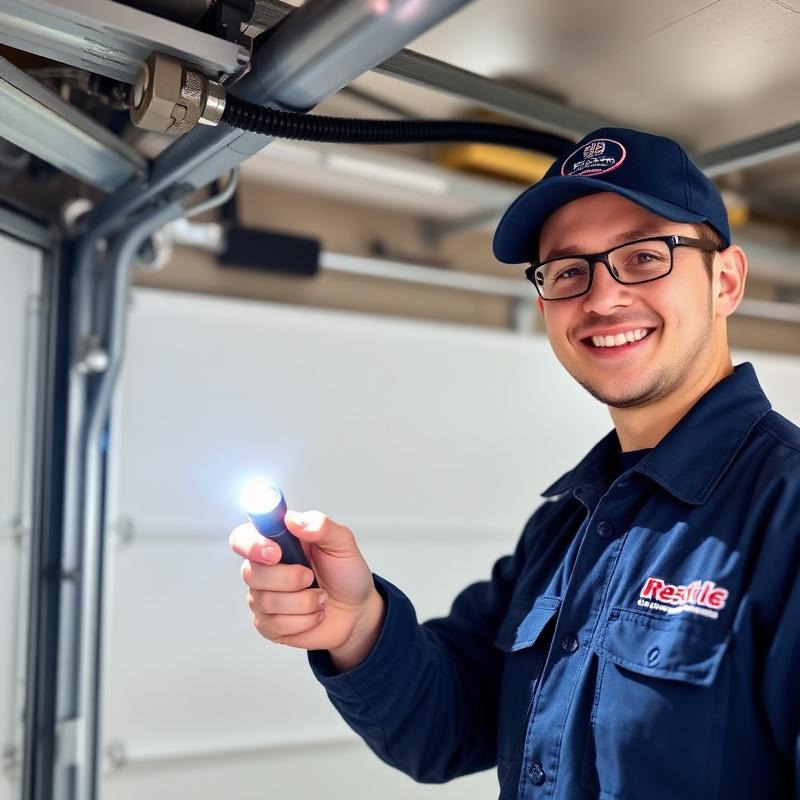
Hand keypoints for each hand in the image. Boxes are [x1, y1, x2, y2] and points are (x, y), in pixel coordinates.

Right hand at [229, 510, 384, 669]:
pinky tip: (314, 614)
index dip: (252, 545)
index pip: (242, 538)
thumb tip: (293, 520)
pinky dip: (304, 621)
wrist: (357, 610)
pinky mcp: (268, 625)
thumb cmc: (345, 573)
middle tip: (311, 577)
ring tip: (321, 597)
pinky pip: (275, 625)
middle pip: (250, 573)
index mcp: (277, 542)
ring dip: (304, 602)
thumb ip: (321, 526)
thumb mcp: (342, 543)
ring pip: (266, 602)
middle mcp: (264, 568)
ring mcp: (263, 597)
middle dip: (289, 579)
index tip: (276, 553)